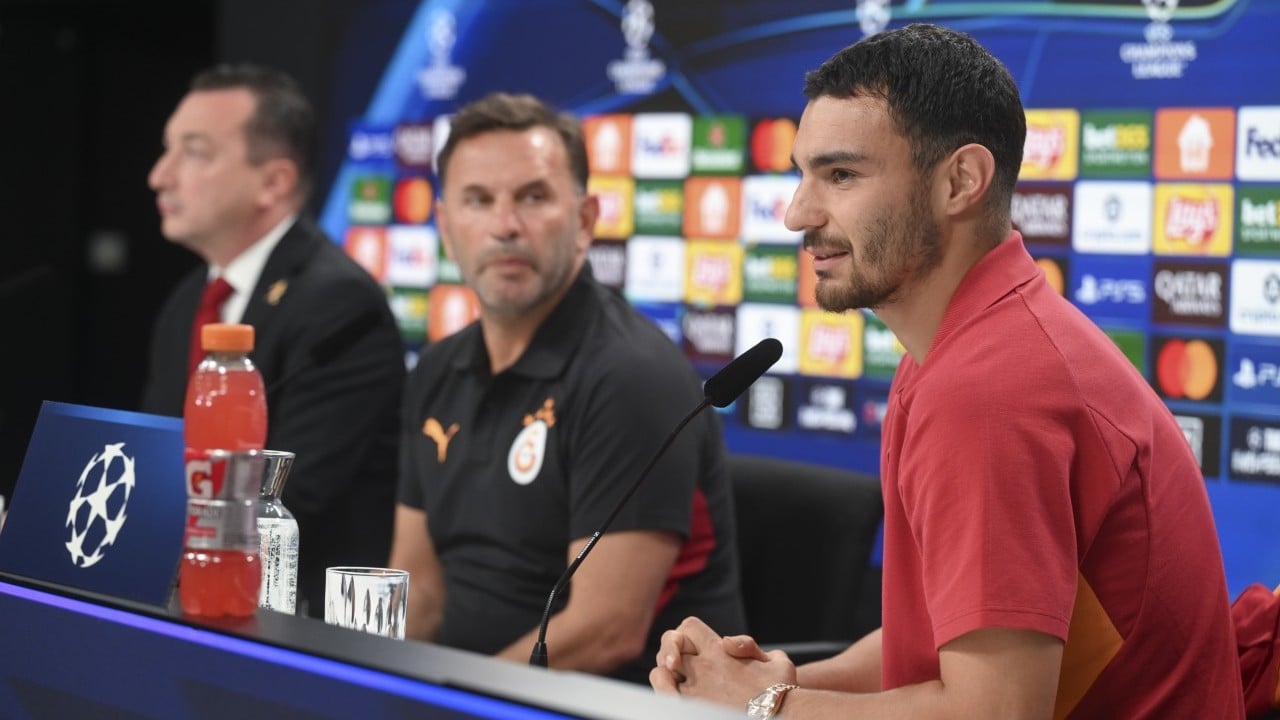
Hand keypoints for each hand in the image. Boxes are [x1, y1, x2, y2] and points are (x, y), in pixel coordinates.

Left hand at [649, 616, 795, 707]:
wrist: (783, 716)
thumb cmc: (781, 692)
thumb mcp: (776, 661)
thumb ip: (750, 646)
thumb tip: (727, 642)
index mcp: (720, 651)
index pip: (689, 626)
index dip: (687, 632)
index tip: (694, 645)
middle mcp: (703, 668)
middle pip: (670, 646)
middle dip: (672, 650)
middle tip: (679, 663)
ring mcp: (695, 692)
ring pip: (660, 673)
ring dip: (664, 673)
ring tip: (674, 680)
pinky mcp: (693, 710)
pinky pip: (664, 697)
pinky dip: (662, 693)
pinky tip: (670, 695)